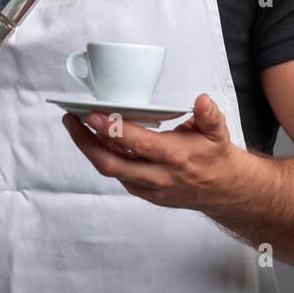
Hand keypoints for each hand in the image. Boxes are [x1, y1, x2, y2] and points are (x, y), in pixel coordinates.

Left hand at [61, 93, 253, 212]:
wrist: (223, 190)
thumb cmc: (215, 157)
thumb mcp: (218, 132)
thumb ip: (209, 115)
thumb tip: (202, 100)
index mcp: (174, 157)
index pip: (137, 144)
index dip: (113, 129)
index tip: (93, 114)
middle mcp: (158, 175)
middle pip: (111, 163)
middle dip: (85, 141)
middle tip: (70, 120)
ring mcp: (148, 187)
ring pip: (110, 170)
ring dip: (89, 148)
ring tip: (75, 125)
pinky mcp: (143, 192)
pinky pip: (117, 174)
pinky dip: (103, 156)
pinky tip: (95, 139)